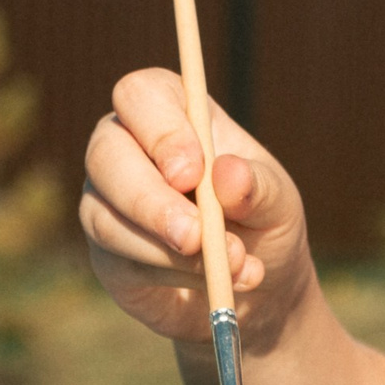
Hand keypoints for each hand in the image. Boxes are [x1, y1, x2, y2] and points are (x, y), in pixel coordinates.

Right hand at [79, 69, 312, 345]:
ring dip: (168, 250)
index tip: (194, 173)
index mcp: (173, 115)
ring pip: (106, 216)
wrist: (258, 289)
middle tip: (196, 236)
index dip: (160, 130)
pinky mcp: (107, 253)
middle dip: (151, 200)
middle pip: (106, 153)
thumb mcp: (279, 203)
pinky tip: (215, 283)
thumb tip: (227, 174)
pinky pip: (118, 260)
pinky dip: (171, 275)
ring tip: (232, 266)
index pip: (140, 95)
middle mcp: (128, 150)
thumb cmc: (264, 224)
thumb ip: (259, 187)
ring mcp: (109, 201)